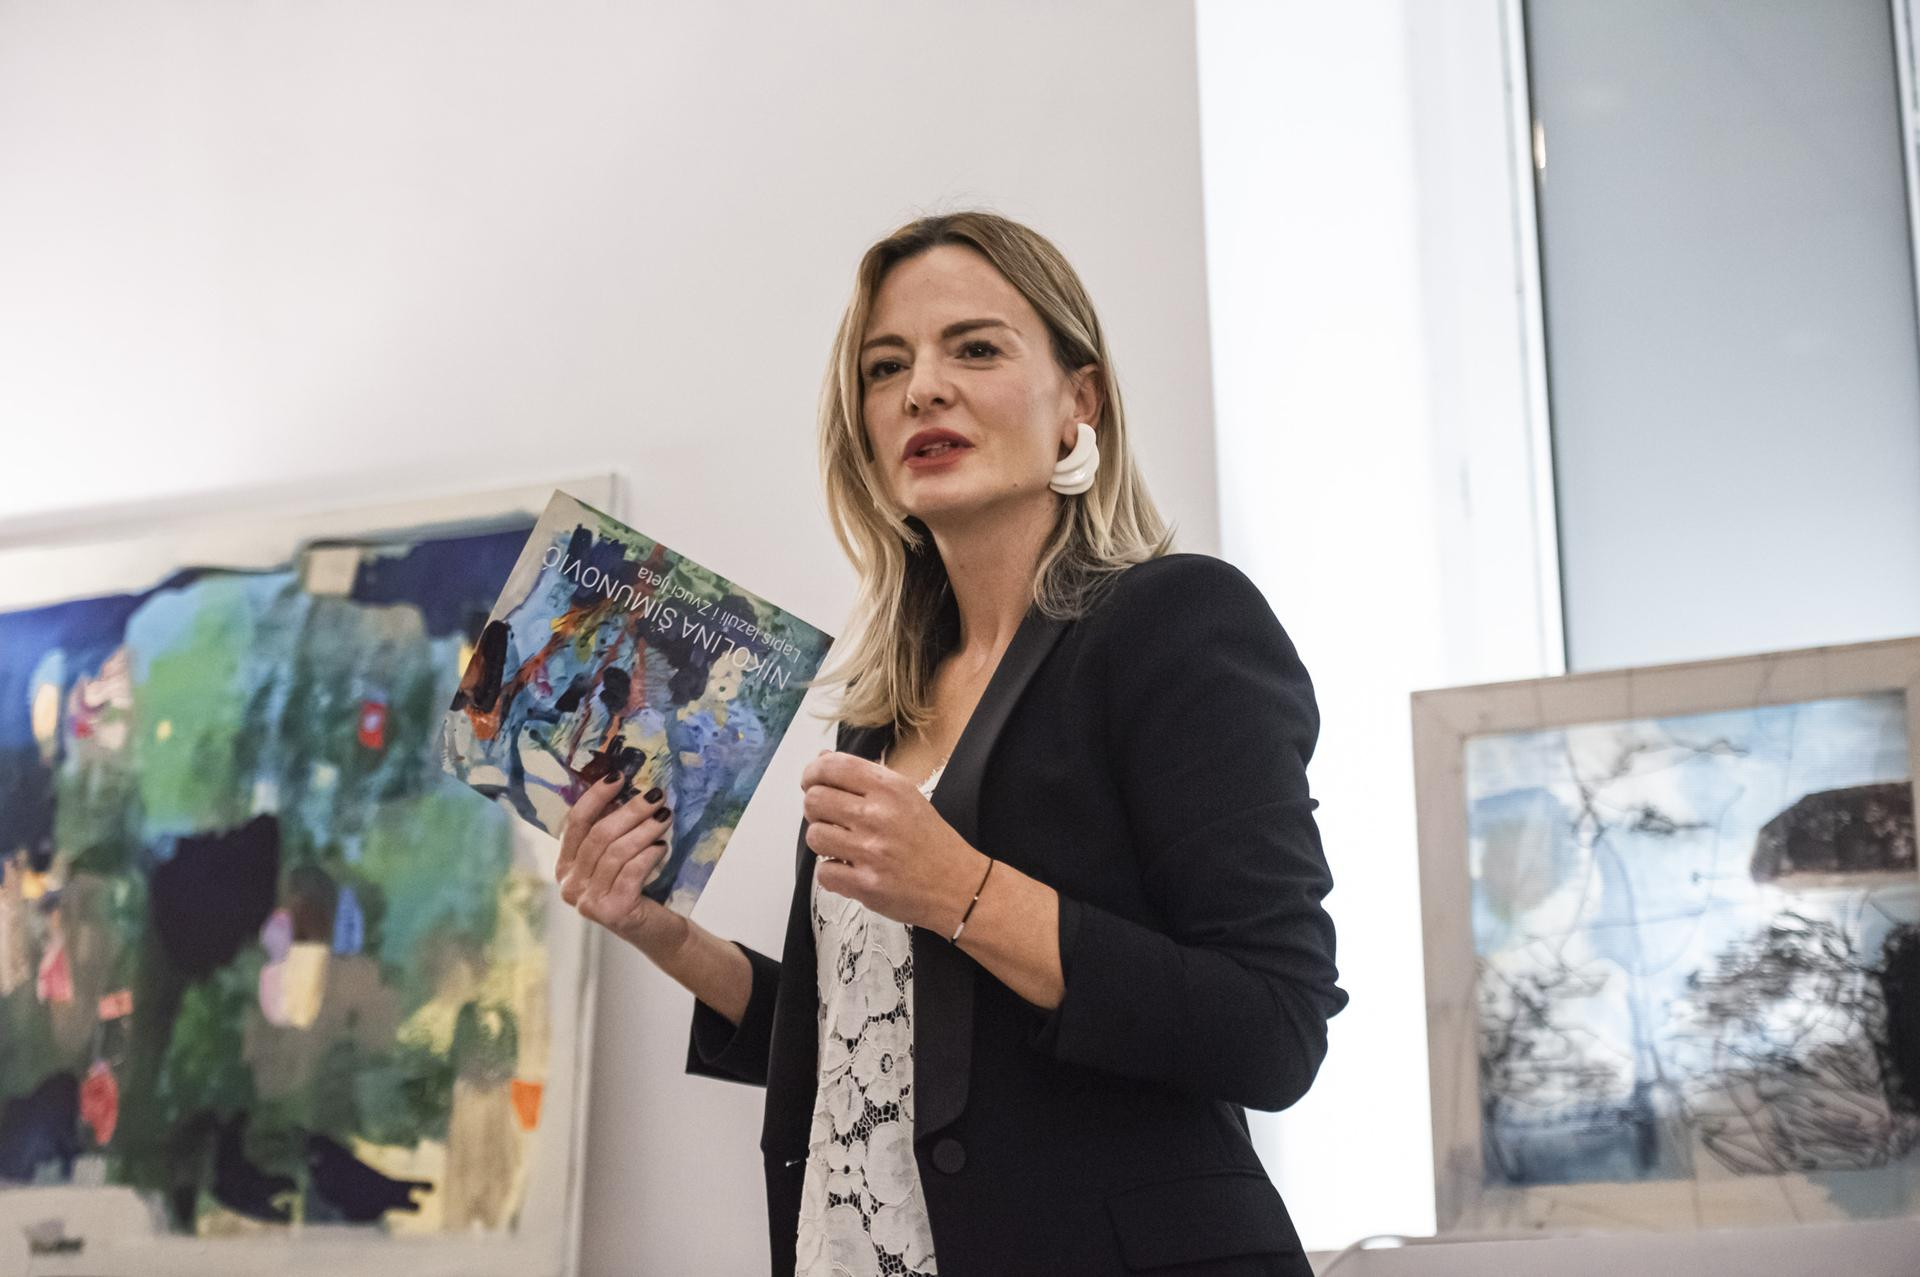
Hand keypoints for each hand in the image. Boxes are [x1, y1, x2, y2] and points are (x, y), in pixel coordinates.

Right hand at [556, 774, 686, 958]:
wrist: (655, 929)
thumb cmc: (636, 887)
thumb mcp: (618, 856)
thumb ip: (612, 830)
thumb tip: (624, 787)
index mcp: (565, 867)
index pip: (575, 823)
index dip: (595, 797)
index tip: (619, 777)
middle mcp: (570, 885)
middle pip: (599, 836)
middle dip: (630, 811)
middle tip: (656, 795)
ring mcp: (588, 902)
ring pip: (616, 852)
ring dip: (644, 830)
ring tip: (665, 818)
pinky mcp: (612, 912)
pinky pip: (631, 872)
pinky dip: (648, 855)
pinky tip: (662, 847)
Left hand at [799, 751, 985, 932]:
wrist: (958, 885)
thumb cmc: (931, 841)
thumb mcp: (905, 796)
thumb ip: (863, 777)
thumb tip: (822, 757)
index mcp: (890, 788)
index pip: (832, 766)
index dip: (812, 773)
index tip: (811, 782)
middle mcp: (878, 815)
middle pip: (814, 800)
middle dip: (816, 809)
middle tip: (831, 818)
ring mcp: (871, 851)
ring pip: (814, 836)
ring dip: (824, 842)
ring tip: (843, 846)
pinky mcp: (866, 885)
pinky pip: (823, 873)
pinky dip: (833, 873)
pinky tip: (851, 869)